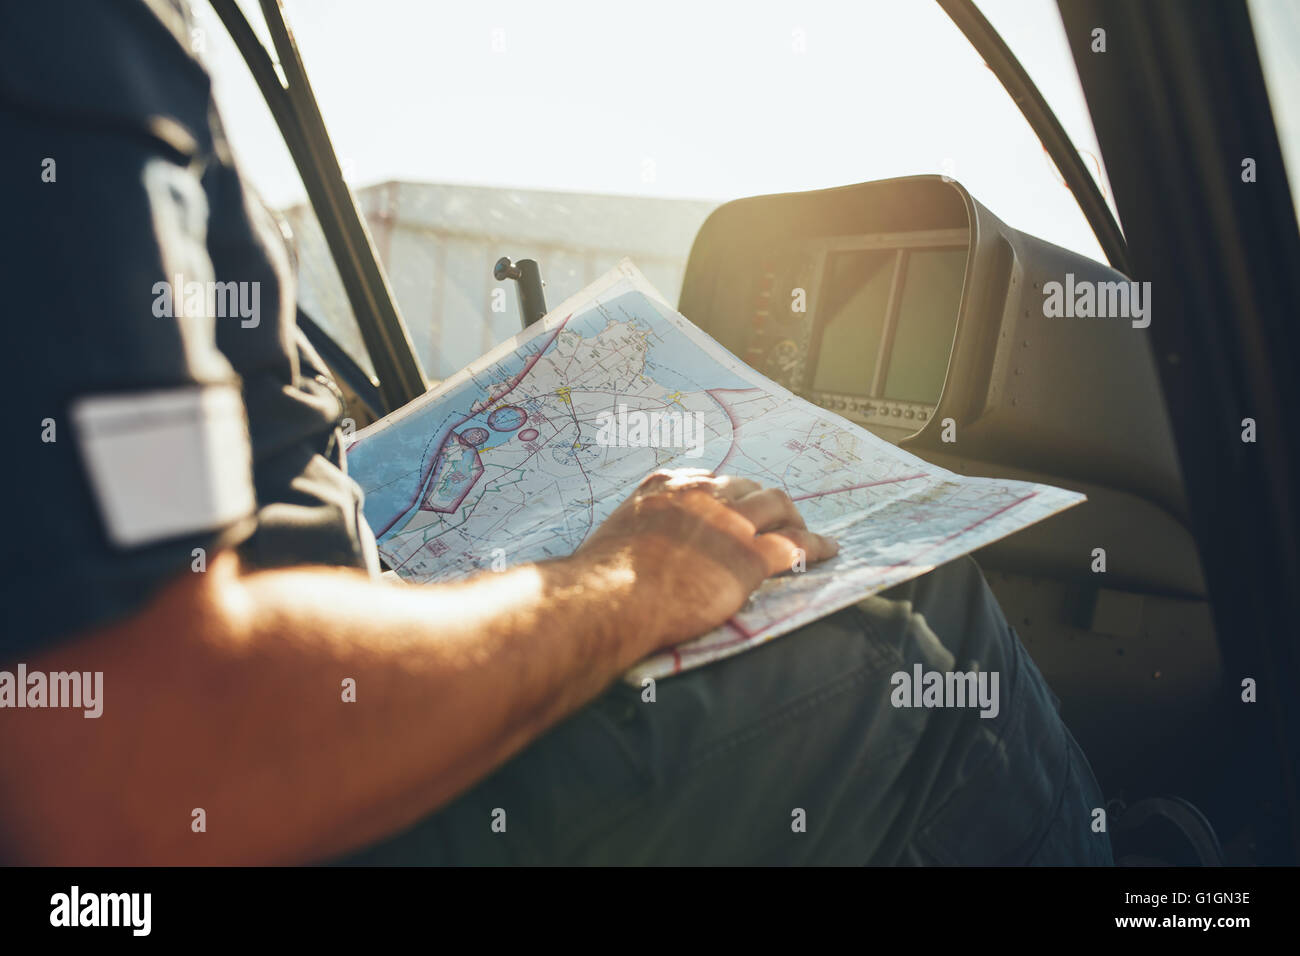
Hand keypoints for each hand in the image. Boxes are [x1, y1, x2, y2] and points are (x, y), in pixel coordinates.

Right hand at [576, 469, 837, 651]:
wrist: (611, 598)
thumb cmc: (601, 577)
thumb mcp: (616, 533)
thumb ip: (637, 530)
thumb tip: (634, 550)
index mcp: (668, 486)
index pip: (711, 480)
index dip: (728, 495)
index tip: (734, 507)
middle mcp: (703, 494)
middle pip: (749, 487)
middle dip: (764, 503)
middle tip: (774, 520)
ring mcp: (730, 523)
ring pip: (777, 506)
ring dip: (794, 517)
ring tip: (804, 530)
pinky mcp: (750, 556)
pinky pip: (795, 544)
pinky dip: (816, 545)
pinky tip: (828, 550)